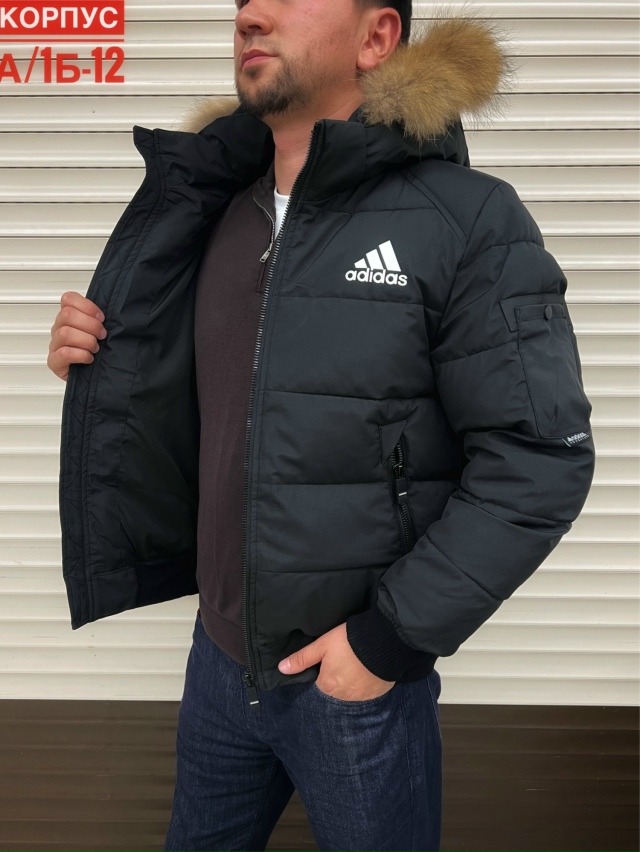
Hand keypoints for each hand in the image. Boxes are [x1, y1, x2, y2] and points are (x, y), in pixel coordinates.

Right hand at [48, 291, 106, 381]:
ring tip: (95, 348)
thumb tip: (114, 313)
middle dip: (91, 325)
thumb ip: (100, 320)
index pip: (68, 299)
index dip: (87, 306)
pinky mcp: (54, 361)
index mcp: (68, 317)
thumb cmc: (97, 353)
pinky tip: (89, 358)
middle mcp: (59, 328)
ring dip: (86, 341)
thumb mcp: (100, 332)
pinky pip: (64, 353)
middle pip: (67, 314)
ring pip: (65, 333)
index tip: (102, 318)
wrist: (92, 378)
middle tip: (102, 335)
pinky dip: (81, 355)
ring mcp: (55, 345)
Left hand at [278, 622, 395, 700]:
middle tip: (345, 657)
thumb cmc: (349, 641)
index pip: (319, 683)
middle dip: (337, 676)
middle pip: (335, 688)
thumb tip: (281, 668)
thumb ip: (302, 658)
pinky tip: (368, 669)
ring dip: (351, 681)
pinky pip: (367, 691)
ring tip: (357, 662)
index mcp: (327, 686)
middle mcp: (343, 696)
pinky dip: (366, 683)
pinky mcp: (377, 693)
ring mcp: (362, 697)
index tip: (330, 658)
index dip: (323, 670)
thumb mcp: (322, 645)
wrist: (383, 641)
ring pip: (351, 691)